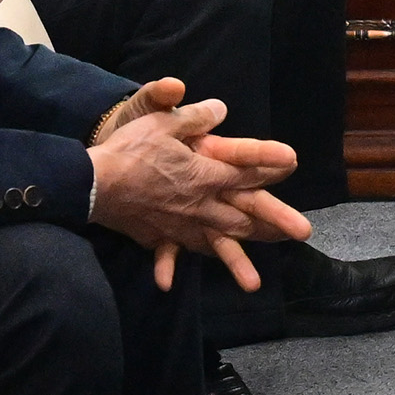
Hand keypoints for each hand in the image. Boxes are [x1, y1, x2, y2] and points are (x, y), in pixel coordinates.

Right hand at [87, 78, 311, 289]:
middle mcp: (199, 205)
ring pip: (215, 245)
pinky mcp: (155, 235)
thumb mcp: (163, 122)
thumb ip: (195, 116)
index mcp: (204, 175)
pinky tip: (168, 284)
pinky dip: (168, 267)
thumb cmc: (129, 150)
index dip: (270, 163)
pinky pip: (167, 254)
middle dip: (275, 223)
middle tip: (303, 232)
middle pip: (243, 216)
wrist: (91, 183)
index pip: (245, 170)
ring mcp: (179, 225)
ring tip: (254, 284)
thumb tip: (221, 109)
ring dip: (236, 262)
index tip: (293, 162)